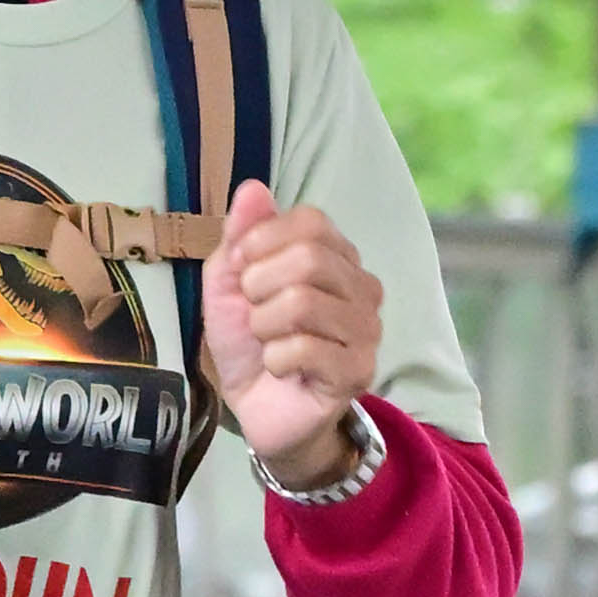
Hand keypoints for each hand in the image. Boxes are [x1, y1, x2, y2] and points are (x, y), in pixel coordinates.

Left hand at [203, 183, 383, 483]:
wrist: (260, 409)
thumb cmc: (251, 342)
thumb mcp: (231, 282)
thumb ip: (241, 235)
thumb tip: (252, 187)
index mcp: (337, 256)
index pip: (310, 221)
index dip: (262, 241)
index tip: (243, 270)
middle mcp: (362, 286)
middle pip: (309, 259)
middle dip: (259, 287)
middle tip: (254, 313)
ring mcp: (367, 329)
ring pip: (303, 304)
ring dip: (264, 327)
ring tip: (268, 342)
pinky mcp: (359, 370)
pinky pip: (305, 349)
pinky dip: (276, 359)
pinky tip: (282, 368)